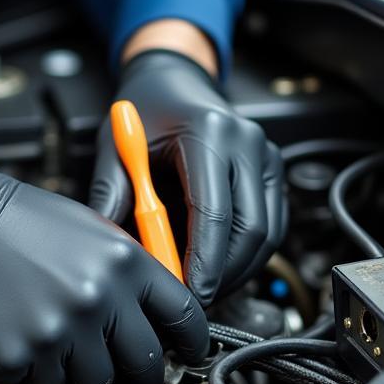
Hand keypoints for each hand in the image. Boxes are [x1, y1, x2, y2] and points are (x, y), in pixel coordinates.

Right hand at [0, 153, 208, 383]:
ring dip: (76, 367)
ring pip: (94, 382)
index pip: (183, 315)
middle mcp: (98, 297)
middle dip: (134, 367)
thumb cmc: (13, 219)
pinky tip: (19, 333)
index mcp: (122, 261)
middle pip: (143, 362)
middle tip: (114, 356)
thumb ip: (127, 270)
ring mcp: (60, 330)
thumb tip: (156, 311)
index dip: (191, 341)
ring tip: (51, 330)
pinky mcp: (20, 356)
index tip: (187, 353)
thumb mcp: (88, 228)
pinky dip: (32, 370)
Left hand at [89, 49, 285, 306]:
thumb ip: (111, 191)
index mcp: (209, 131)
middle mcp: (246, 142)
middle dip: (223, 274)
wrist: (176, 82)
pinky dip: (246, 255)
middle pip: (249, 228)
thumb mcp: (117, 144)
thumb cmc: (148, 109)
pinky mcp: (272, 173)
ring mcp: (266, 157)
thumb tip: (112, 248)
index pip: (213, 210)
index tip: (189, 293)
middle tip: (192, 301)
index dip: (203, 260)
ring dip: (237, 270)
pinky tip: (218, 267)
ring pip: (265, 234)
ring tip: (202, 288)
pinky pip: (270, 226)